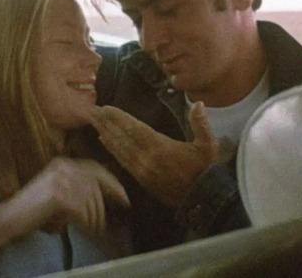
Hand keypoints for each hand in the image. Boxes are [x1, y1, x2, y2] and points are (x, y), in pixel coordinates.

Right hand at [2, 158, 129, 236]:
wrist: (9, 218)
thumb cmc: (34, 209)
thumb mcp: (59, 192)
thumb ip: (79, 188)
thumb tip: (109, 196)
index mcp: (64, 162)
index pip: (95, 169)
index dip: (112, 184)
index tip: (124, 198)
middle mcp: (64, 166)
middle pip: (96, 186)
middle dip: (102, 207)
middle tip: (104, 224)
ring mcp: (61, 178)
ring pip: (91, 200)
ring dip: (93, 219)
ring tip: (90, 230)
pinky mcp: (58, 194)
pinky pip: (82, 210)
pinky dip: (85, 222)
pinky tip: (82, 229)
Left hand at [90, 101, 218, 206]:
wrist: (202, 199)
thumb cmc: (206, 169)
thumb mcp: (209, 145)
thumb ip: (201, 124)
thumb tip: (198, 103)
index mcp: (162, 148)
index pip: (135, 129)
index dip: (120, 118)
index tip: (106, 108)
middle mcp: (148, 159)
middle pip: (123, 138)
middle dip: (107, 124)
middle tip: (93, 112)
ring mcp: (143, 170)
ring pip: (120, 150)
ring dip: (107, 135)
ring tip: (95, 123)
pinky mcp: (142, 179)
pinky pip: (123, 162)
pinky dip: (113, 150)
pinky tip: (105, 141)